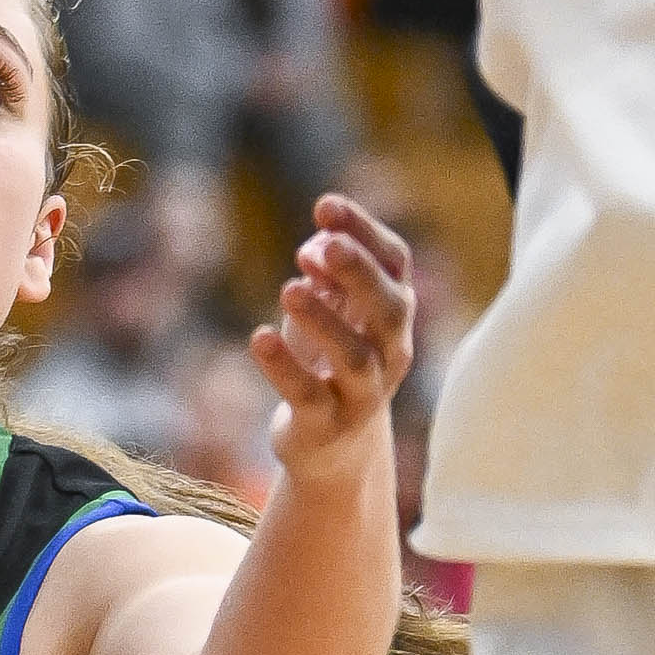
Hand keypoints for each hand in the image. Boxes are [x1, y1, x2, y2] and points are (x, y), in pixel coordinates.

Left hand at [249, 194, 415, 485]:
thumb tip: (315, 247)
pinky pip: (309, 396)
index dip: (364, 231)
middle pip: (389, 309)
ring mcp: (362, 393)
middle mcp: (389, 352)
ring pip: (354, 357)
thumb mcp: (329, 311)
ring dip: (323, 320)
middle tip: (327, 245)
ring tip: (290, 288)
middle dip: (360, 273)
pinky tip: (260, 337)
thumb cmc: (329, 363)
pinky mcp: (326, 425)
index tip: (325, 205)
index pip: (394, 263)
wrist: (332, 449)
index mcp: (392, 313)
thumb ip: (326, 274)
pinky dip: (284, 366)